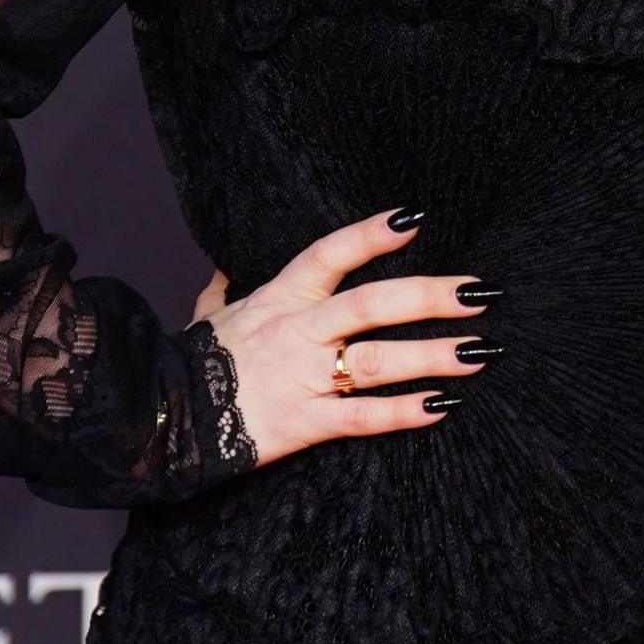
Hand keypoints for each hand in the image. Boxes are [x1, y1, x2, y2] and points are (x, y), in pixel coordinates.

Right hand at [193, 211, 489, 464]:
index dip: (371, 235)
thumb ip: (223, 290)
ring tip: (480, 351)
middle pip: (372, 304)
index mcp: (279, 298)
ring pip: (377, 361)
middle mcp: (297, 332)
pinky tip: (444, 406)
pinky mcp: (303, 424)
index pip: (329, 254)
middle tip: (481, 292)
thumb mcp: (207, 317)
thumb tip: (225, 266)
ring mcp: (302, 377)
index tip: (415, 219)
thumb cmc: (189, 365)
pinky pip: (363, 417)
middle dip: (431, 296)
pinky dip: (405, 412)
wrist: (162, 423)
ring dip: (434, 355)